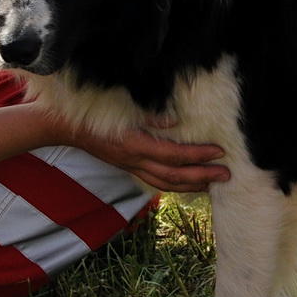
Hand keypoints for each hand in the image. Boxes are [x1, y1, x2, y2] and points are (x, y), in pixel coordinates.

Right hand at [64, 123, 229, 192]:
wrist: (70, 129)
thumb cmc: (97, 115)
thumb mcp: (123, 111)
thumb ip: (150, 117)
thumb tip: (176, 121)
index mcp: (136, 146)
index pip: (174, 155)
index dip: (198, 155)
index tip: (219, 151)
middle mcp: (136, 162)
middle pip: (174, 176)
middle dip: (202, 176)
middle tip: (226, 174)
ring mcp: (133, 168)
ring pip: (166, 184)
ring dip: (192, 186)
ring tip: (214, 184)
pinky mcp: (131, 169)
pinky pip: (157, 182)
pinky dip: (176, 185)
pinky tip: (190, 183)